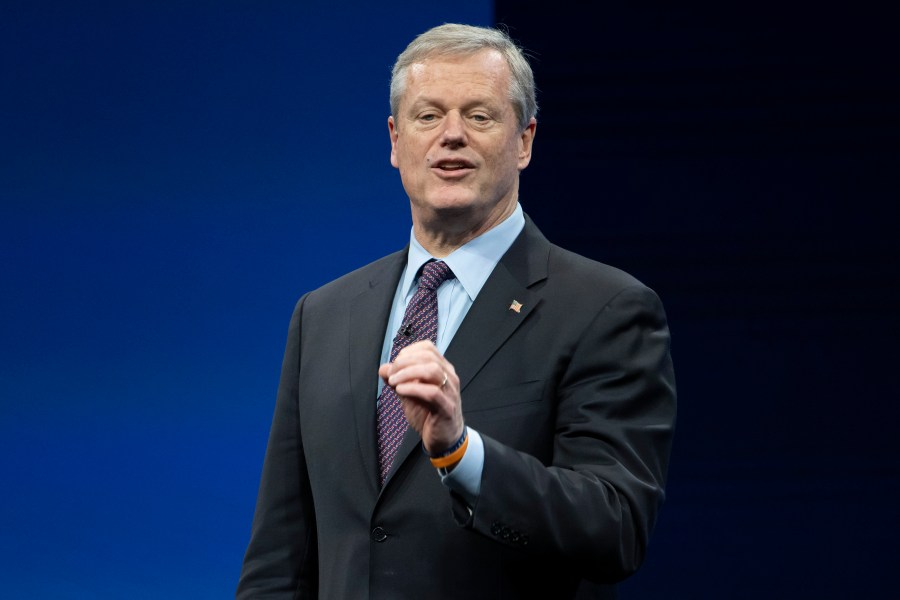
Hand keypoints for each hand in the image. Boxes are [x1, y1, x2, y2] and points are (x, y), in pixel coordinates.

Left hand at [378, 340, 463, 454]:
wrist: (444, 439)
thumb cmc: (429, 414)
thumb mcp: (409, 394)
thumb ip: (397, 380)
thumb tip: (383, 368)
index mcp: (442, 369)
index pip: (428, 347)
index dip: (408, 352)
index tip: (395, 363)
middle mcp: (449, 376)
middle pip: (428, 356)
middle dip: (404, 362)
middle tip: (391, 374)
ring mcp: (450, 391)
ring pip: (432, 370)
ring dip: (408, 373)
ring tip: (394, 382)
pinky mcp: (447, 408)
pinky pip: (432, 392)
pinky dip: (413, 389)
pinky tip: (401, 391)